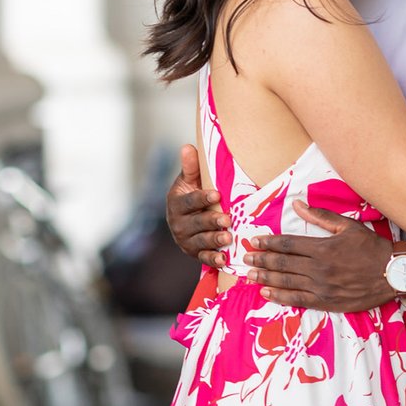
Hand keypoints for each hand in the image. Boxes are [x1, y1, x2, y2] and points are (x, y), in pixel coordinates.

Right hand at [164, 144, 228, 267]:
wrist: (189, 219)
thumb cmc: (193, 195)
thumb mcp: (190, 181)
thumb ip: (190, 167)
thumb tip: (188, 146)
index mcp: (176, 203)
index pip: (189, 201)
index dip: (202, 198)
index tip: (217, 195)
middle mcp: (178, 223)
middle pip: (195, 223)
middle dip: (211, 221)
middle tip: (227, 219)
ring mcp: (186, 240)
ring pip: (200, 241)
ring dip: (214, 240)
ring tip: (228, 238)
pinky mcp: (195, 253)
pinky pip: (203, 258)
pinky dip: (213, 259)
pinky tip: (223, 259)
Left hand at [241, 202, 395, 312]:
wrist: (394, 274)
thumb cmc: (372, 248)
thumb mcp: (348, 226)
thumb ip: (320, 216)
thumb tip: (297, 204)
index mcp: (323, 248)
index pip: (288, 244)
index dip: (268, 243)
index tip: (253, 241)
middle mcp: (319, 268)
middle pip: (282, 263)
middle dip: (261, 260)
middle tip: (245, 258)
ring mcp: (322, 287)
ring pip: (286, 282)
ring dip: (265, 278)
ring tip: (249, 275)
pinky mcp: (327, 302)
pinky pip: (297, 300)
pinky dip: (280, 296)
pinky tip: (266, 292)